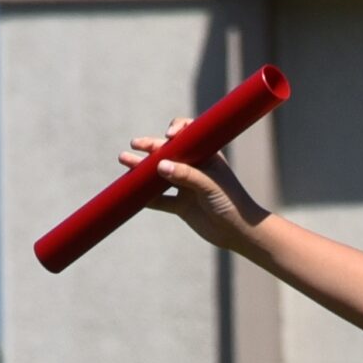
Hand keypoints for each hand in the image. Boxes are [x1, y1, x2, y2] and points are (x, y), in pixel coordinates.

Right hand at [121, 119, 263, 252]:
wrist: (238, 232)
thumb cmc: (231, 202)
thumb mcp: (210, 186)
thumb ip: (186, 175)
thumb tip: (160, 165)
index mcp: (207, 154)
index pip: (189, 134)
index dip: (177, 130)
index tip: (169, 135)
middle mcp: (195, 167)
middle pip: (168, 152)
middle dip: (151, 147)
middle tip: (135, 144)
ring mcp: (186, 186)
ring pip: (159, 174)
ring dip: (142, 169)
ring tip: (124, 161)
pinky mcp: (180, 206)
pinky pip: (159, 199)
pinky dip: (145, 197)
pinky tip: (130, 193)